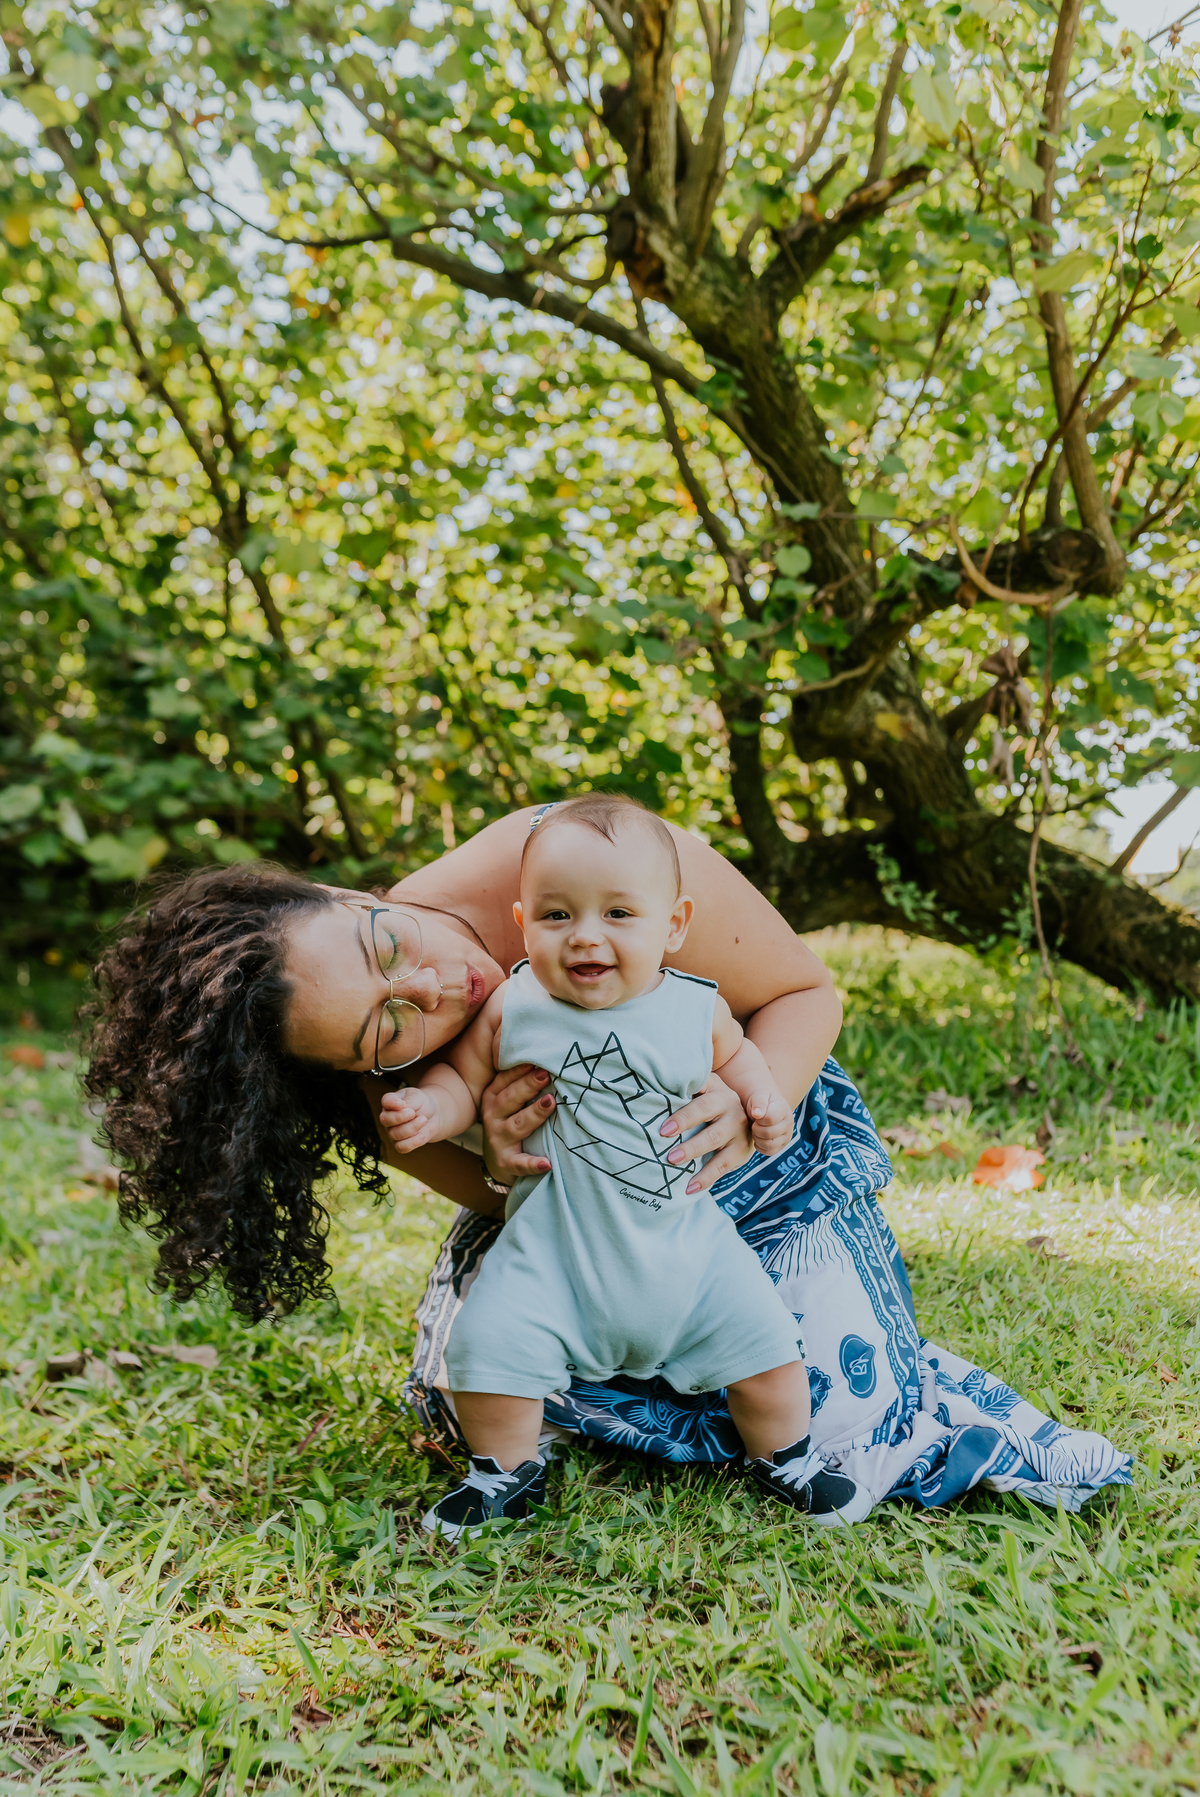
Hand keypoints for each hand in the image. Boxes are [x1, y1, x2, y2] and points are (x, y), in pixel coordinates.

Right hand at [379, 1087, 441, 1153]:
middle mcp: (388, 1118)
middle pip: (385, 1120)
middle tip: (413, 1113)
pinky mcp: (400, 1144)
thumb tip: (402, 1107)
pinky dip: (412, 1142)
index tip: (402, 1104)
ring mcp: (392, 1132)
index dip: (391, 1103)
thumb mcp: (418, 1097)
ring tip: (424, 1119)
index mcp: (390, 1102)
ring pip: (395, 1134)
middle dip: (400, 1117)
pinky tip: (421, 1135)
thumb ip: (410, 1101)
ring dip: (412, 1127)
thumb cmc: (421, 1104)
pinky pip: (401, 1147)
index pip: (386, 1101)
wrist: (431, 1116)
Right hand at [480, 1062, 554, 1183]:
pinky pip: (519, 1163)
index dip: (519, 1069)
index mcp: (493, 1098)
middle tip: (546, 1074)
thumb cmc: (510, 1121)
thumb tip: (544, 1056)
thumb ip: (521, 1081)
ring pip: (516, 1125)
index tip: (536, 1058)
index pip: (504, 1080)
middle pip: (509, 1099)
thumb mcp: (509, 1100)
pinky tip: (546, 1163)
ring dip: (534, 1114)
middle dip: (527, 1086)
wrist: (500, 1163)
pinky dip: (532, 1164)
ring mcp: (498, 1140)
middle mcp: (492, 1116)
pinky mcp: (506, 1163)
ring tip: (551, 1103)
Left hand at [659, 1071, 752, 1194]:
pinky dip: (705, 1179)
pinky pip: (722, 1167)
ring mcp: (739, 1131)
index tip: (664, 1131)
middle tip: (670, 1156)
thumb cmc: (709, 1098)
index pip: (700, 1105)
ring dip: (696, 1158)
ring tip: (675, 1166)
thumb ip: (684, 1088)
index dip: (683, 1118)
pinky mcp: (740, 1151)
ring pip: (717, 1147)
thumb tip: (652, 1093)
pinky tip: (690, 1188)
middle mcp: (732, 1110)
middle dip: (690, 1144)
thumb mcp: (701, 1087)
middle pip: (712, 1130)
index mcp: (718, 1092)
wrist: (750, 1110)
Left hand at [745, 1089, 794, 1158]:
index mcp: (783, 1109)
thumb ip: (758, 1103)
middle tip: (754, 1123)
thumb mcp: (759, 1096)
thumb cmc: (761, 1101)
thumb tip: (757, 1114)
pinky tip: (758, 1137)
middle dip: (756, 1129)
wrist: (766, 1107)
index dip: (759, 1119)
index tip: (756, 1115)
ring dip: (757, 1139)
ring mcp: (787, 1136)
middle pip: (769, 1133)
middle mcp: (788, 1123)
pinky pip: (769, 1152)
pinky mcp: (782, 1146)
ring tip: (756, 1130)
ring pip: (769, 1145)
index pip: (770, 1119)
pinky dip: (760, 1147)